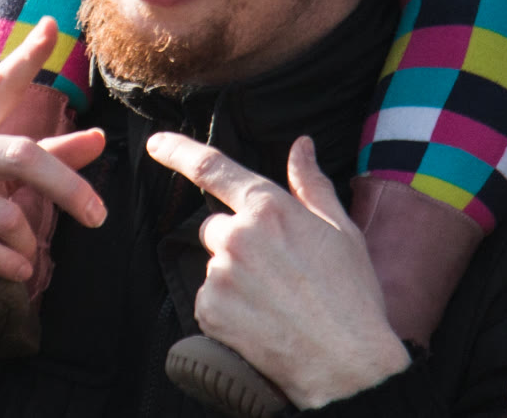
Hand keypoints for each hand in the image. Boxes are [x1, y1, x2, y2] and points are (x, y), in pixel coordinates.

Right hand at [0, 18, 107, 294]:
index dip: (25, 57)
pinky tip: (16, 272)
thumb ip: (40, 155)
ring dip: (26, 242)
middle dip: (67, 186)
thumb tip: (99, 139)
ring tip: (29, 257)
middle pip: (20, 155)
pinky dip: (4, 264)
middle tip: (97, 216)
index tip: (51, 26)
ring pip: (2, 212)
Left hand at [147, 133, 409, 407]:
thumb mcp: (341, 231)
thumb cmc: (351, 297)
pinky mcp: (210, 310)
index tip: (155, 143)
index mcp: (268, 209)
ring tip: (274, 303)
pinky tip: (260, 322)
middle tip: (274, 274)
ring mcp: (220, 274)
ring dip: (234, 279)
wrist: (348, 363)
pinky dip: (227, 310)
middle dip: (236, 244)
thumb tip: (301, 146)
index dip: (178, 151)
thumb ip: (311, 184)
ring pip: (215, 266)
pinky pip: (209, 301)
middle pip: (215, 229)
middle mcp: (237, 236)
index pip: (211, 168)